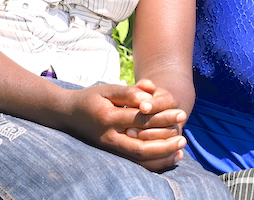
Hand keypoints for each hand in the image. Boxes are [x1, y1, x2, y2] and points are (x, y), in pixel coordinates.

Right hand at [64, 83, 187, 171]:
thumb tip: (148, 97)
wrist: (68, 115)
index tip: (181, 112)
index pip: (140, 120)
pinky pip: (135, 164)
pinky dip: (154, 163)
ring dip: (162, 157)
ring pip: (138, 160)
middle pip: (140, 147)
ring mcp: (109, 149)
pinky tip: (171, 158)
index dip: (162, 117)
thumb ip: (129, 92)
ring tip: (181, 149)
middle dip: (165, 143)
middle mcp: (108, 138)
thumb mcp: (107, 89)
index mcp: (107, 118)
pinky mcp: (112, 155)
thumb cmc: (91, 99)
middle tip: (184, 136)